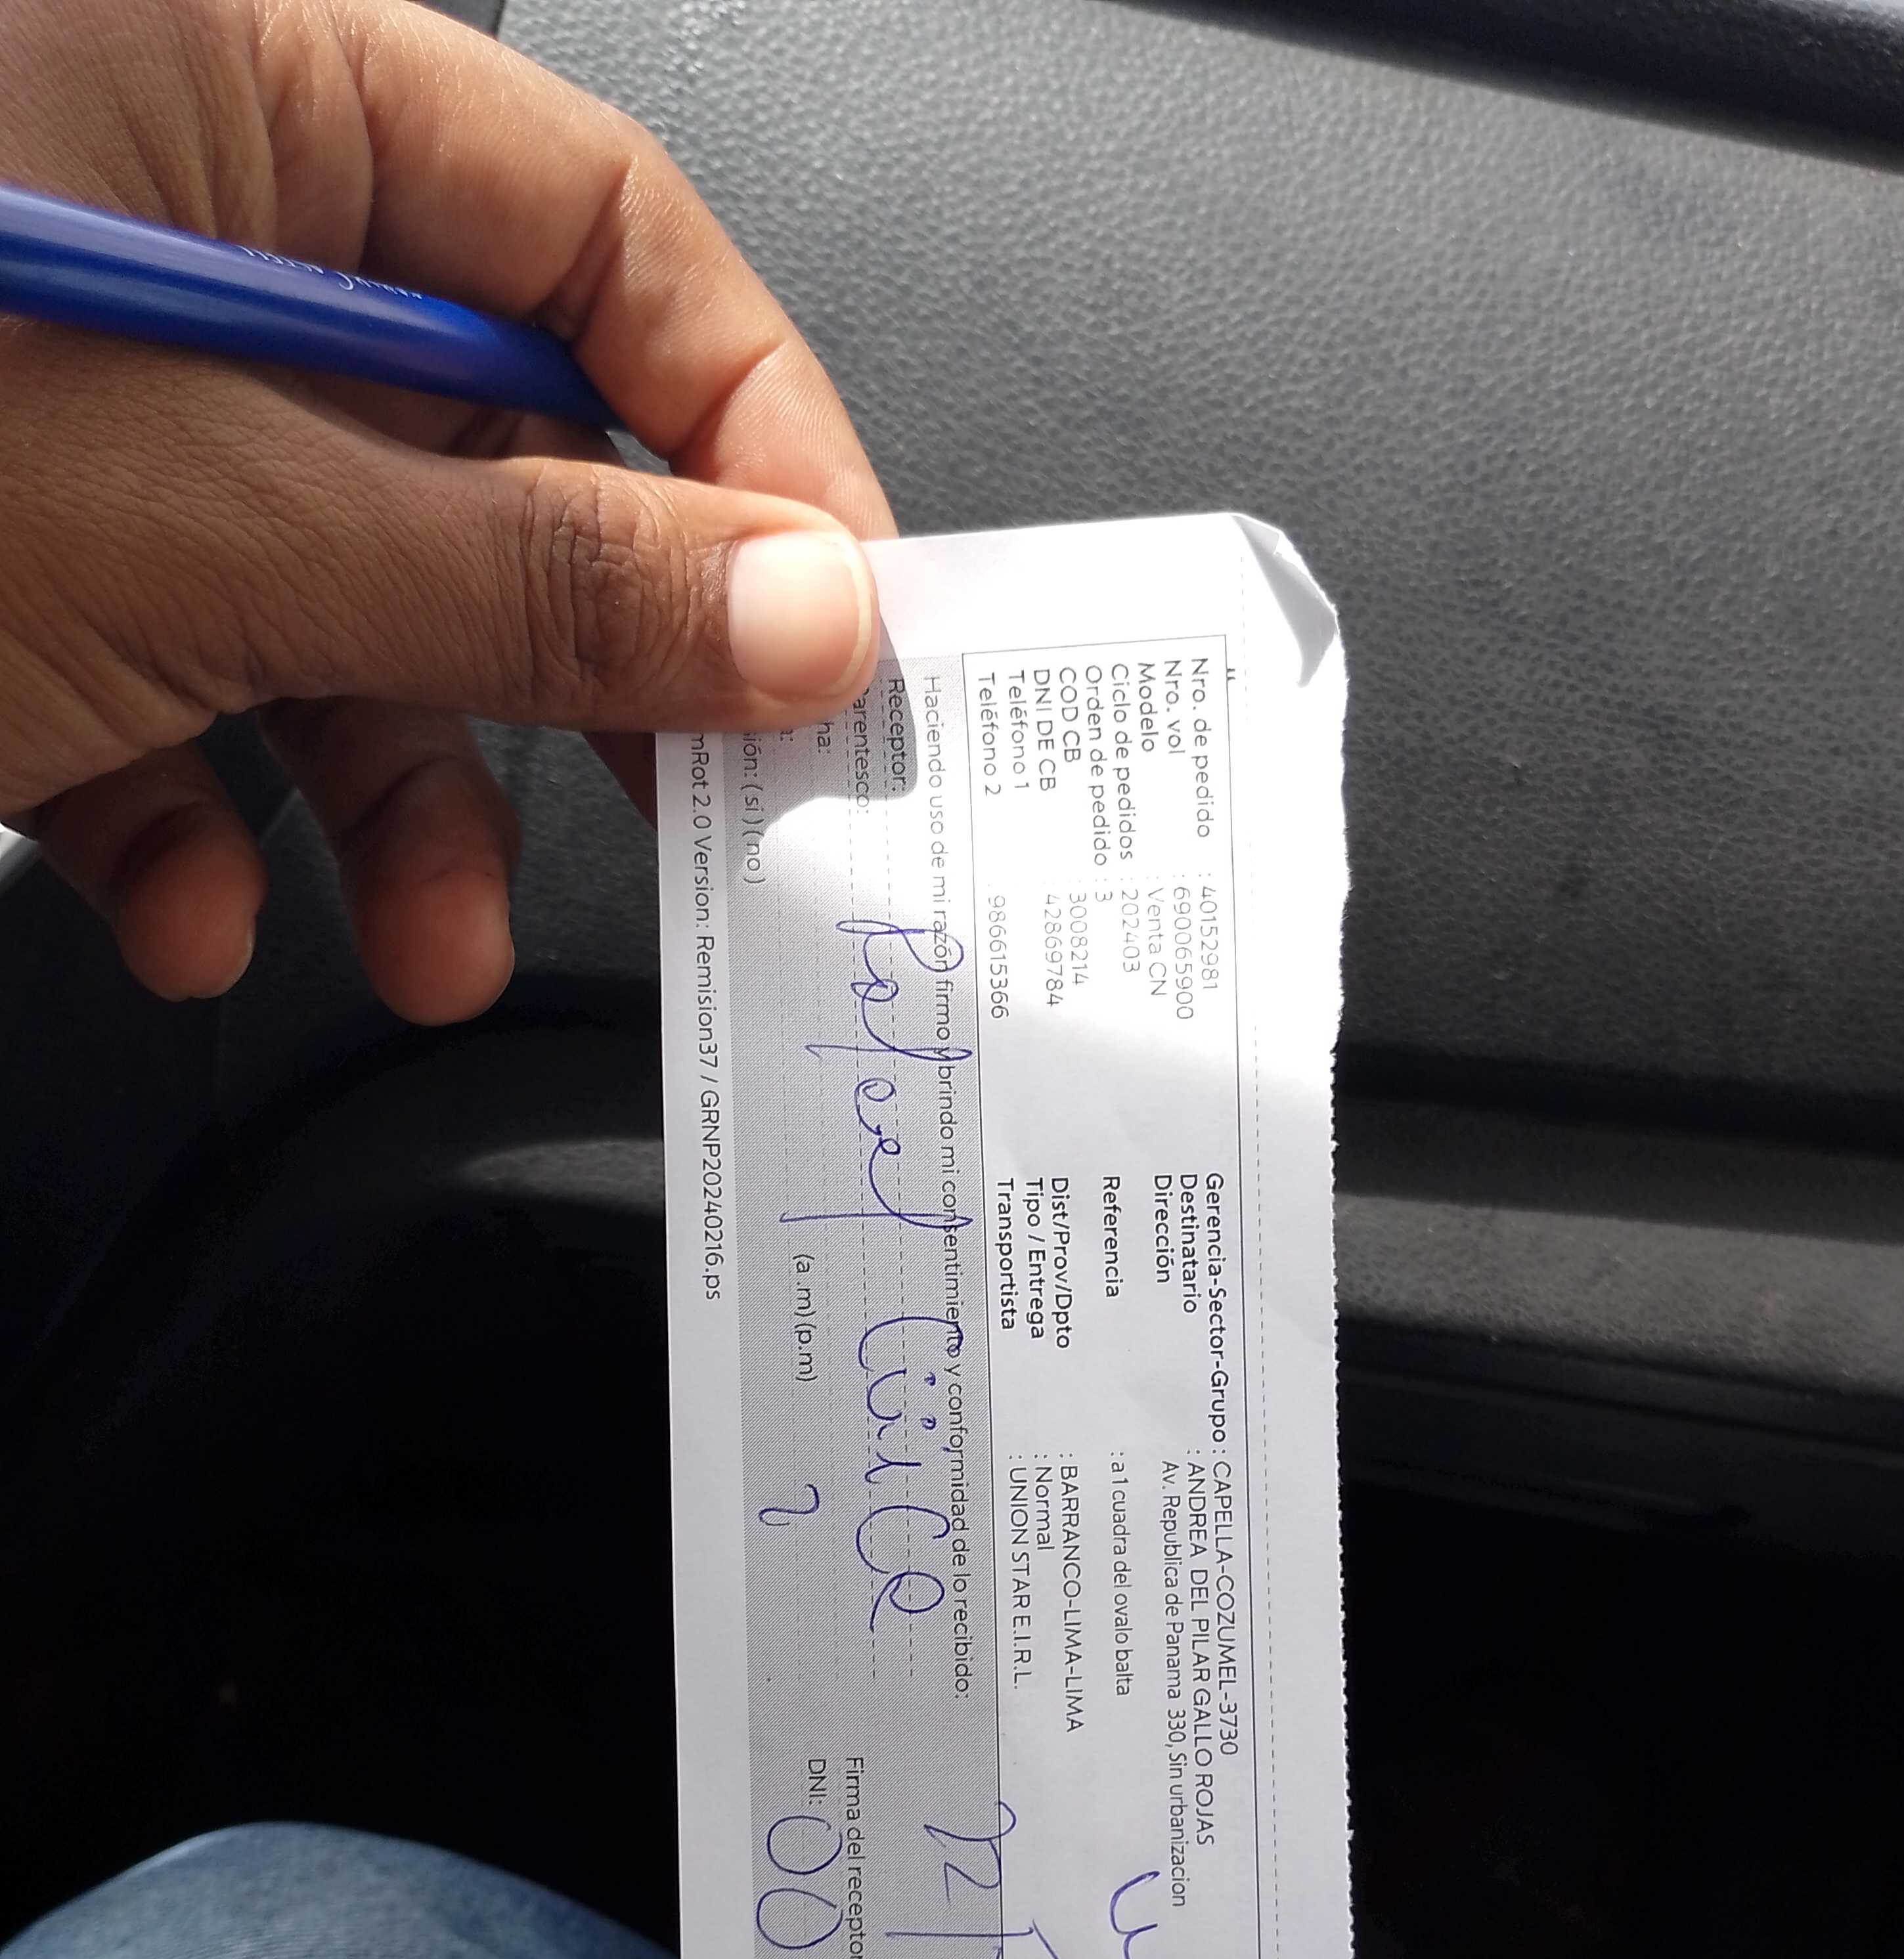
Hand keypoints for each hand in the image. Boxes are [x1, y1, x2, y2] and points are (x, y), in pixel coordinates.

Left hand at [0, 0, 894, 1020]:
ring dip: (385, 794)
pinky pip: (161, 675)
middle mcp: (168, 225)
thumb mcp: (219, 524)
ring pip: (322, 596)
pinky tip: (186, 909)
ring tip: (416, 932)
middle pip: (478, 442)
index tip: (829, 618)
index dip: (747, 425)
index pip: (598, 229)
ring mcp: (78, 398)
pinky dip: (190, 815)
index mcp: (229, 80)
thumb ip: (534, 571)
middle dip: (558, 668)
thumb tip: (798, 608)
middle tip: (676, 810)